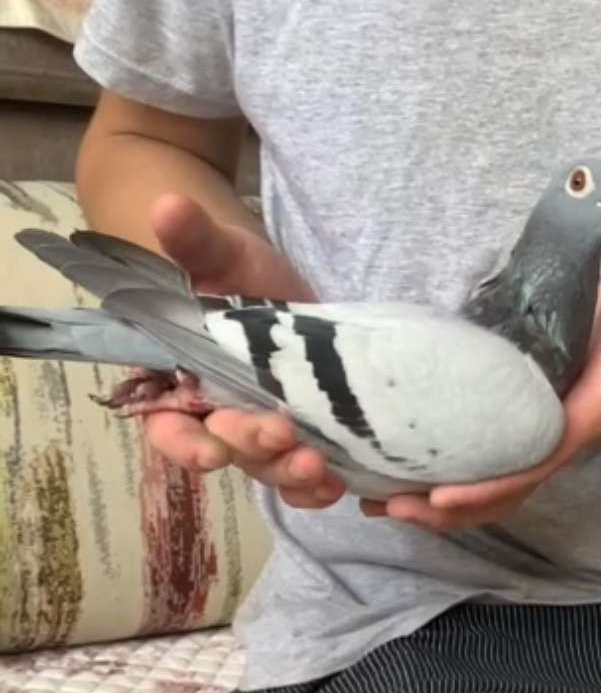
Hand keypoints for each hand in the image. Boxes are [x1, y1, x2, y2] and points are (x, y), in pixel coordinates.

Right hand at [142, 194, 345, 508]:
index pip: (168, 428)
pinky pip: (302, 476)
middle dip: (254, 449)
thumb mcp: (221, 254)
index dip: (185, 445)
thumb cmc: (236, 270)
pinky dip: (318, 486)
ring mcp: (257, 432)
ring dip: (291, 475)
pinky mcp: (300, 436)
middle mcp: (214, 417)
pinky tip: (341, 482)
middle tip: (285, 436)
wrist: (279, 282)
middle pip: (227, 450)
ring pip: (267, 468)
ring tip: (321, 470)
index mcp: (178, 384)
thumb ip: (195, 242)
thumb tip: (168, 206)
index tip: (211, 451)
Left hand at [374, 264, 600, 532]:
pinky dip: (440, 459)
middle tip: (384, 507)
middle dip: (443, 508)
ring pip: (485, 476)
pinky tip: (398, 455)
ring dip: (433, 495)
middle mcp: (556, 434)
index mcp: (584, 423)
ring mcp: (537, 424)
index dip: (485, 489)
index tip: (436, 499)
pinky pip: (480, 445)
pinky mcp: (522, 404)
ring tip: (375, 497)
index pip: (529, 469)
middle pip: (499, 490)